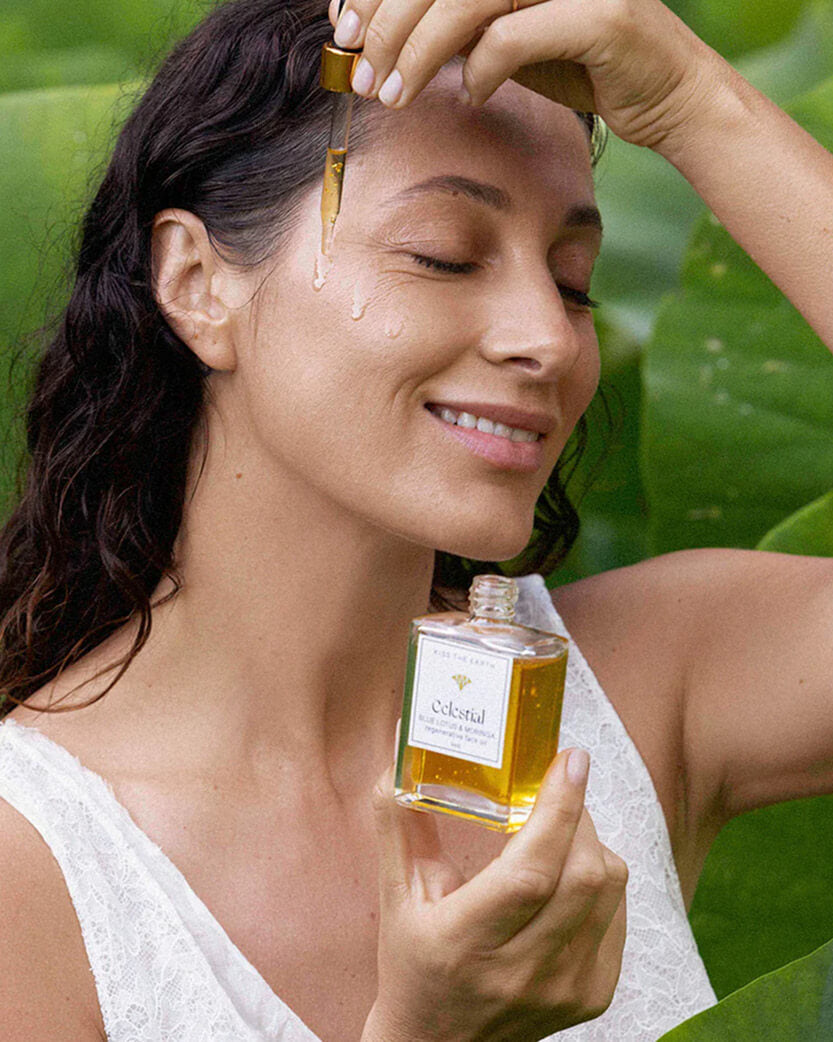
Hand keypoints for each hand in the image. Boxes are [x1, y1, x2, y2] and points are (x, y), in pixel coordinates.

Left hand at [328, 0, 724, 151]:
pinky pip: (515, 36)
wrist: (668, 95)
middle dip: (387, 25)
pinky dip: (482, 69)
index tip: (342, 27)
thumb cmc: (581, 63)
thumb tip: (378, 31)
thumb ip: (455, 26)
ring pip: (467, 0)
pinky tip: (471, 96)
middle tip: (362, 76)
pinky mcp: (602, 15)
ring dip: (419, 52)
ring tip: (394, 96)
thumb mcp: (505, 40)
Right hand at [360, 749, 626, 1041]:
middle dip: (578, 815)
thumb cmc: (412, 962)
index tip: (570, 761)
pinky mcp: (593, 997)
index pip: (530, 871)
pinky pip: (617, 914)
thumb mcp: (395, 895)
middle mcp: (520, 972)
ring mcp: (563, 989)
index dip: (558, 810)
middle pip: (582, 875)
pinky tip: (568, 874)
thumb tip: (401, 753)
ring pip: (608, 889)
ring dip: (592, 843)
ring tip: (560, 829)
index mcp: (463, 942)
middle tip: (558, 787)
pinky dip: (600, 879)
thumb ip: (399, 823)